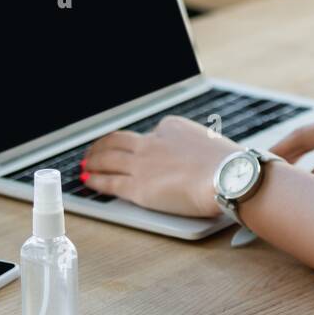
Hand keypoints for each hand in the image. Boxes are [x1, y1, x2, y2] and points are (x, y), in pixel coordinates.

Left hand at [84, 116, 230, 216]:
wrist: (226, 176)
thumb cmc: (227, 166)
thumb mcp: (210, 145)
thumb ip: (194, 150)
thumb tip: (195, 162)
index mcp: (171, 127)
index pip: (149, 134)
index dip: (139, 143)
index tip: (134, 150)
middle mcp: (152, 142)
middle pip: (119, 141)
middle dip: (104, 145)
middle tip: (95, 151)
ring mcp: (142, 164)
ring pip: (108, 158)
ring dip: (94, 160)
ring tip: (86, 165)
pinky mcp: (137, 187)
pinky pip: (109, 181)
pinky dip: (95, 180)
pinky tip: (88, 180)